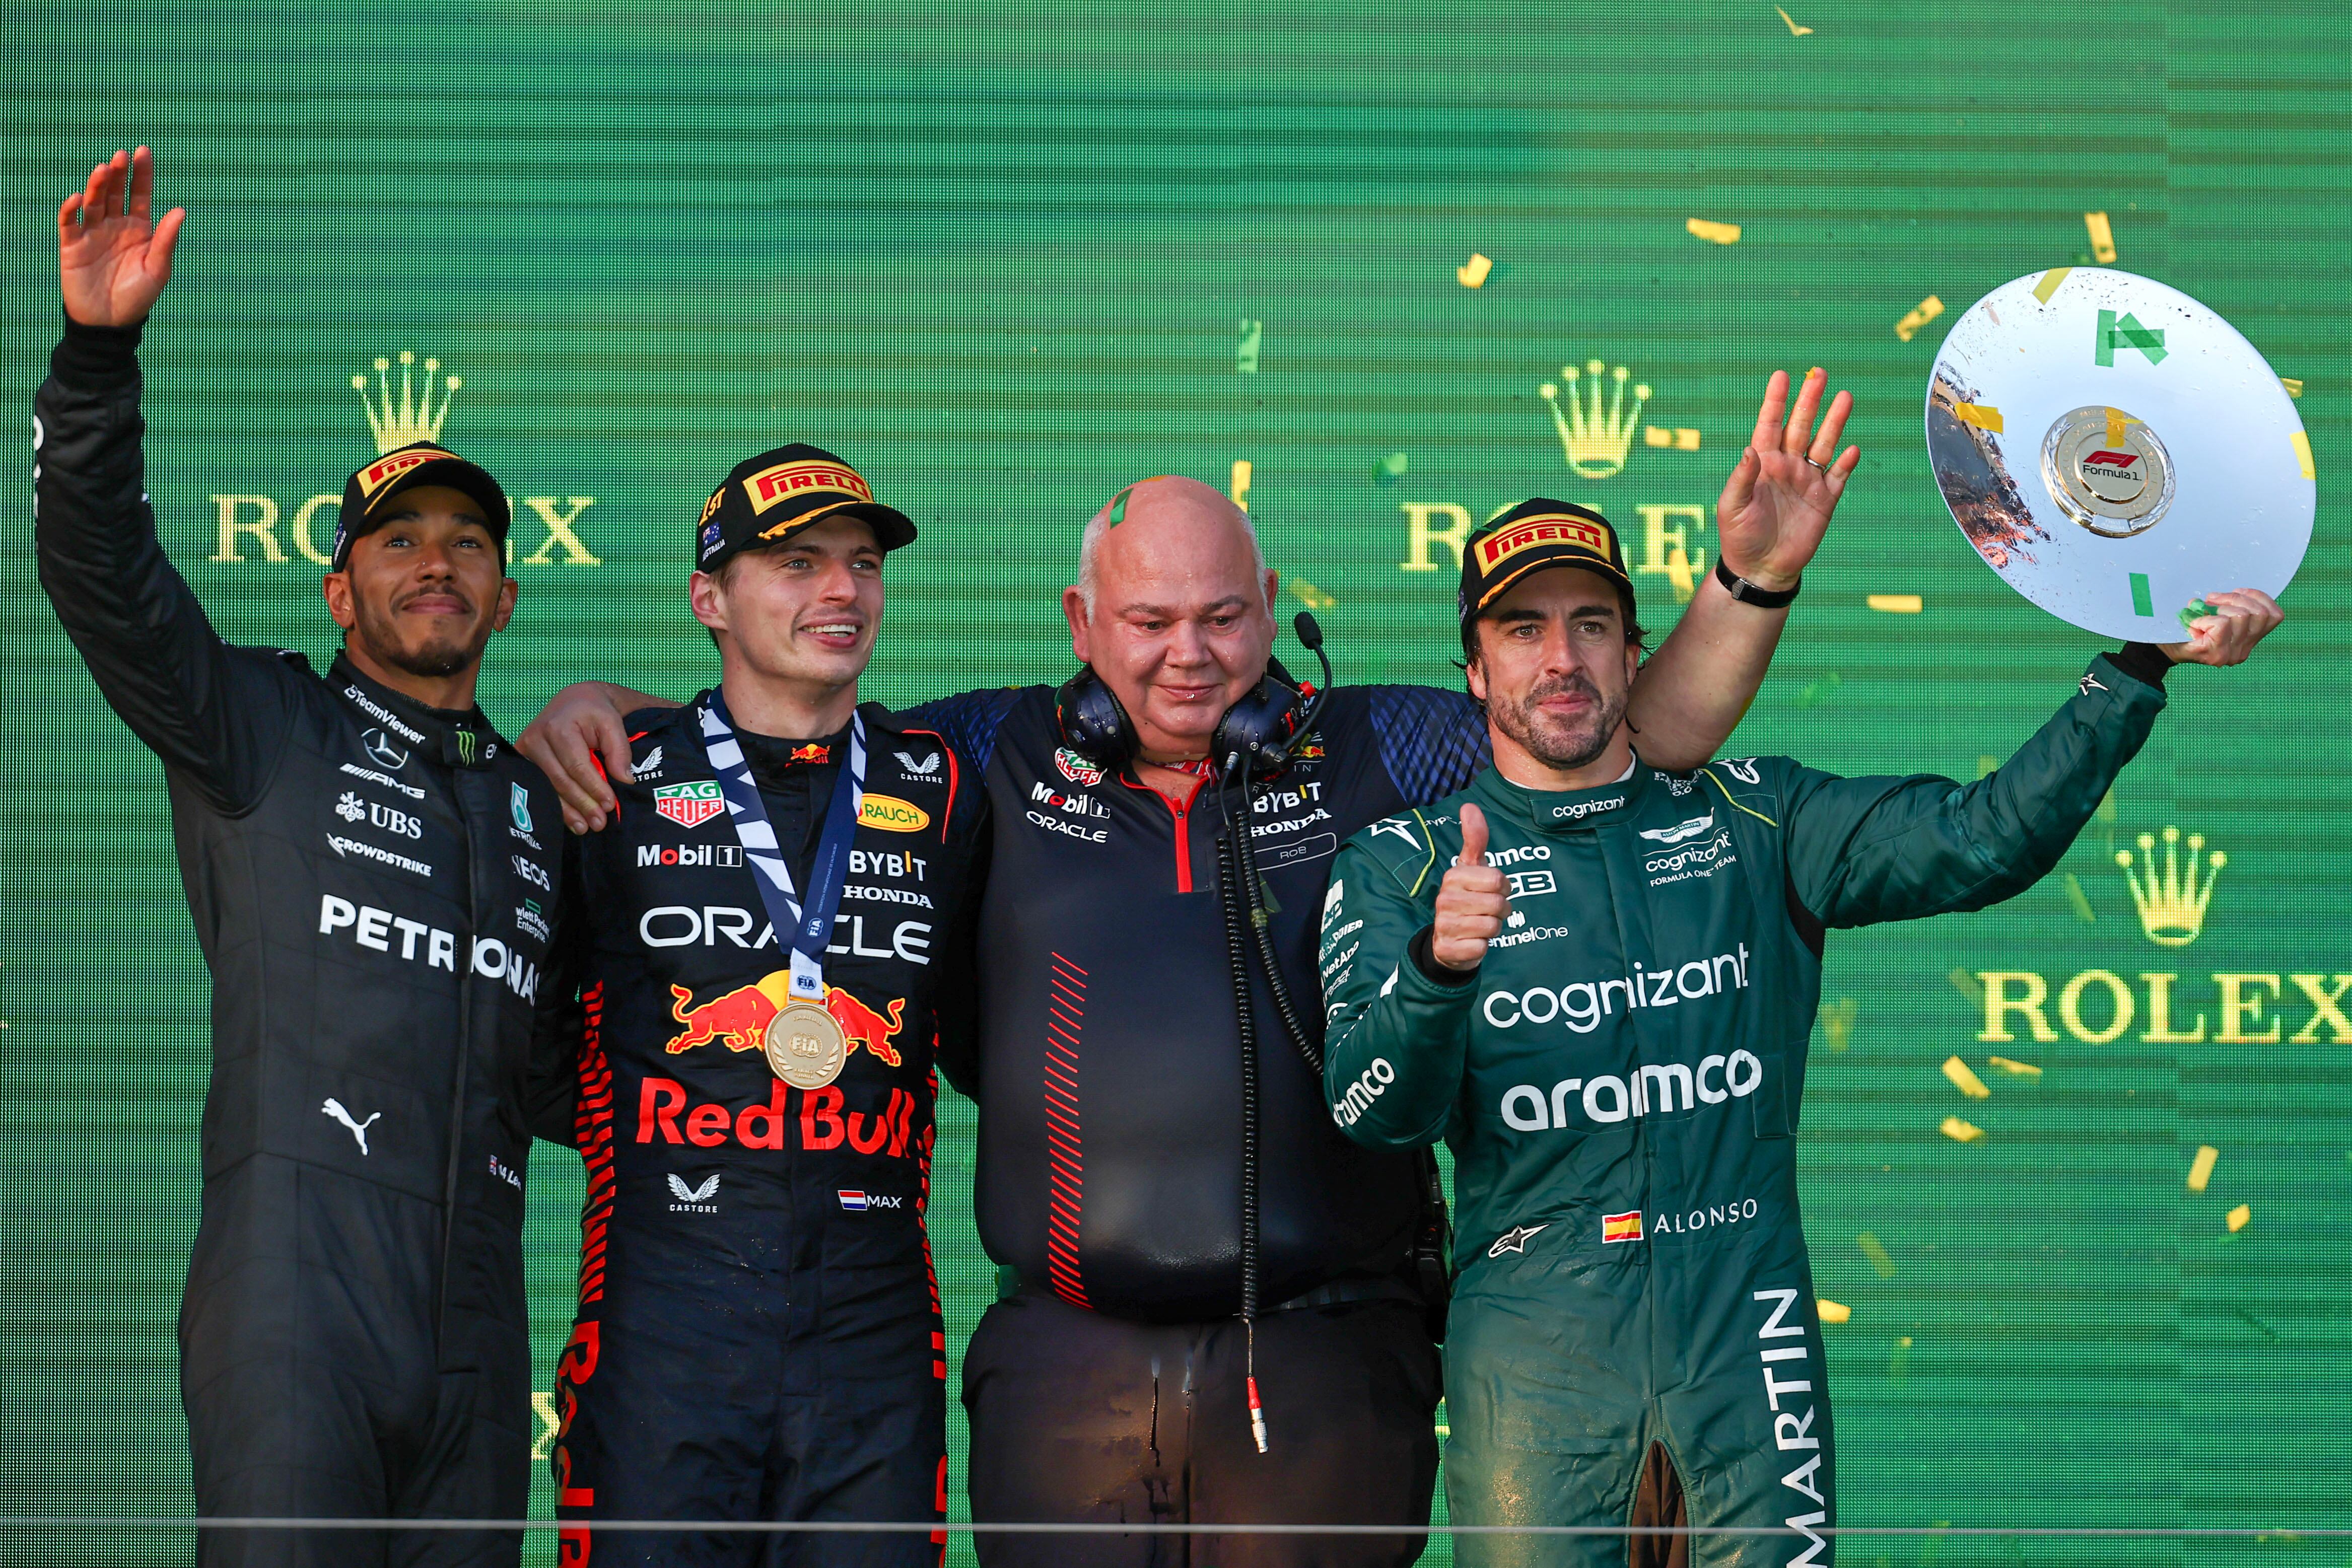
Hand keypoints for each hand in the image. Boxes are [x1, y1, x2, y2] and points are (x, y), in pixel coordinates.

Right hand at [59, 147, 184, 327]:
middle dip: (118, 174)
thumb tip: (180, 210)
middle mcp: (115, 226)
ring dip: (98, 185)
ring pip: (94, 202)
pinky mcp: (72, 245)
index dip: (141, 174)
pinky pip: (70, 223)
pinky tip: (79, 198)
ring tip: (104, 169)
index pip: (139, 194)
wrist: (111, 322)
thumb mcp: (158, 268)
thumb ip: (166, 240)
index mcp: (139, 229)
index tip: (143, 152)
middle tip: (121, 156)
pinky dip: (72, 210)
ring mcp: (93, 233)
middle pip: (115, 193)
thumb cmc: (138, 296)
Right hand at [518, 682, 645, 833]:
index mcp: (558, 727)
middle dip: (582, 804)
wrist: (573, 701)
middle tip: (600, 822)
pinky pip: (541, 787)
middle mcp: (536, 739)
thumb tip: (624, 779)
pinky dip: (557, 805)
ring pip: (549, 788)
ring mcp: (525, 751)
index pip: (577, 766)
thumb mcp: (612, 722)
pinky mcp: (523, 761)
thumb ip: (619, 749)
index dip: (593, 788)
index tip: (610, 805)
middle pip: (561, 780)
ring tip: (587, 827)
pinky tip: (572, 819)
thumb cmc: (594, 711)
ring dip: (569, 810)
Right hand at [1431, 804, 1512, 971]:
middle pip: (1498, 903)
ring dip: (1493, 928)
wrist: (1448, 941)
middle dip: (1501, 910)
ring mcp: (1444, 925)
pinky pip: (1482, 947)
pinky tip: (1471, 941)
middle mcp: (1445, 899)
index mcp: (1453, 876)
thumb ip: (1475, 838)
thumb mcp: (1472, 868)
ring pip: (1492, 926)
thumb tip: (1469, 805)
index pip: (1498, 879)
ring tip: (1479, 925)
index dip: (1504, 887)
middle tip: (1487, 911)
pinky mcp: (1447, 949)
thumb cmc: (1467, 899)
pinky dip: (1482, 946)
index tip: (1493, 890)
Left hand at [1716, 368, 1861, 591]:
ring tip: (1845, 396)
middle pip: (1801, 426)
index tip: (1781, 375)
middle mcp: (1787, 467)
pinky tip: (1853, 449)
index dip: (1775, 401)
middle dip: (1810, 400)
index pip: (1769, 425)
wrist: (1761, 569)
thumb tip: (1749, 449)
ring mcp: (1807, 482)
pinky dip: (1846, 463)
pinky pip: (1838, 477)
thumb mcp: (1732, 507)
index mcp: (1762, 464)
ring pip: (1824, 444)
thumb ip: (1742, 477)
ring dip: (1834, 422)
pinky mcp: (1825, 501)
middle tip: (1819, 372)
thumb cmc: (1740, 538)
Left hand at [2162, 588, 2281, 666]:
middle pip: (2259, 613)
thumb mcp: (2215, 612)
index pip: (2275, 616)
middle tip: (2212, 600)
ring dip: (2221, 606)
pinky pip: (2223, 624)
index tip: (2235, 592)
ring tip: (2204, 609)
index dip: (2258, 597)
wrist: (2161, 647)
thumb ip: (2234, 605)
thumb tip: (2241, 591)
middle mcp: (2243, 650)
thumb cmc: (2185, 626)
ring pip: (2243, 616)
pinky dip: (2208, 617)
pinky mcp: (2216, 654)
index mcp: (2248, 640)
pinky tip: (2196, 622)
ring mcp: (2231, 654)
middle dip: (2235, 599)